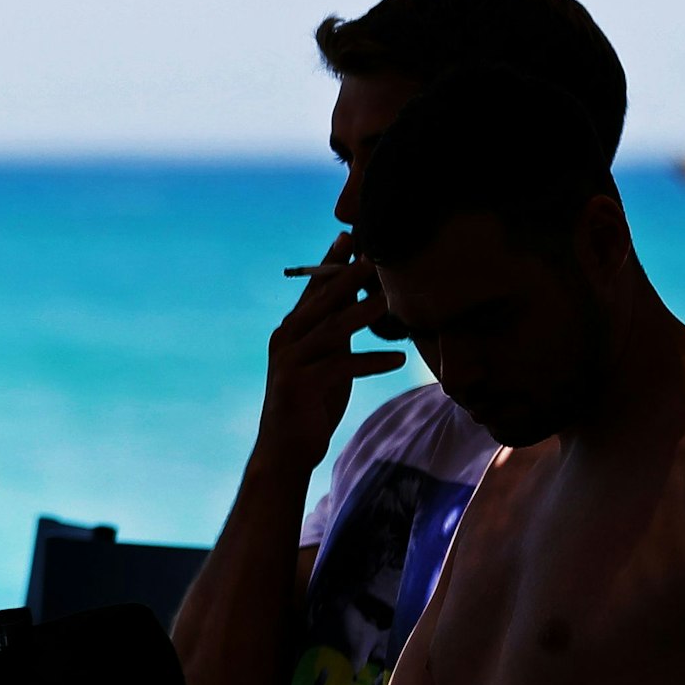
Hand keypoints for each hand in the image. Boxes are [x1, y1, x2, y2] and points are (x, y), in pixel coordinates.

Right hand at [257, 233, 407, 477]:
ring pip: (331, 330)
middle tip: (374, 256)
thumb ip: (336, 331)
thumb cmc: (310, 403)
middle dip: (348, 277)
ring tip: (389, 300)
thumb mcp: (324, 360)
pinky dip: (372, 361)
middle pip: (321, 301)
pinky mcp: (300, 385)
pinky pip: (341, 367)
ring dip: (362, 313)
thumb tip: (361, 300)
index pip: (313, 288)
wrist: (285, 449)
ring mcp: (290, 361)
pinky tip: (398, 358)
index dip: (330, 262)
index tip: (350, 236)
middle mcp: (286, 338)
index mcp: (291, 329)